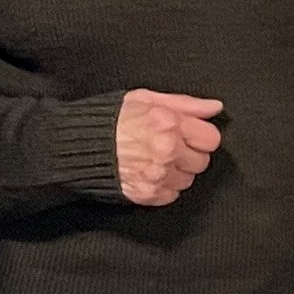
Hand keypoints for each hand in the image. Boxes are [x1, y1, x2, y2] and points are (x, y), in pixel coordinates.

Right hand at [113, 89, 222, 206]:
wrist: (78, 145)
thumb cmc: (110, 120)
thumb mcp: (147, 99)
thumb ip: (186, 103)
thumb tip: (214, 107)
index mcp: (169, 124)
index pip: (211, 139)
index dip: (200, 137)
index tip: (188, 136)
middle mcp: (167, 150)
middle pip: (202, 162)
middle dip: (188, 155)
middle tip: (168, 147)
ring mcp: (158, 174)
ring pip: (187, 180)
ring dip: (176, 172)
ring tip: (154, 160)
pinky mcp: (148, 193)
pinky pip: (172, 195)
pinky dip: (163, 186)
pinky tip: (148, 173)